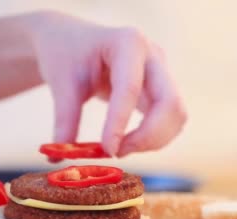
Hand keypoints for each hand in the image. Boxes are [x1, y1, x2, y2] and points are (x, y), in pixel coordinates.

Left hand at [26, 11, 186, 156]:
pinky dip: (154, 139)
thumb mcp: (62, 83)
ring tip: (118, 149)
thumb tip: (60, 157)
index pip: (130, 88)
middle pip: (170, 103)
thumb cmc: (66, 55)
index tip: (107, 150)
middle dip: (149, 136)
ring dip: (153, 140)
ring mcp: (162, 72)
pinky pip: (171, 121)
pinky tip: (127, 143)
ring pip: (176, 116)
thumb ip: (65, 119)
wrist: (72, 42)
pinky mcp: (162, 90)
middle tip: (116, 153)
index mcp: (128, 42)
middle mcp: (153, 56)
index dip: (120, 123)